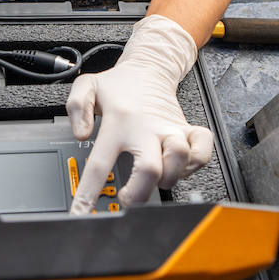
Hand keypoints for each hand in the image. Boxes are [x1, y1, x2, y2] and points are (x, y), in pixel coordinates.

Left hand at [66, 14, 213, 212]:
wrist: (150, 68)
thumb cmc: (119, 85)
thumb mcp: (87, 87)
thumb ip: (76, 107)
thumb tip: (81, 133)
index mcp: (118, 122)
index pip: (100, 163)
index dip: (89, 193)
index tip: (82, 212)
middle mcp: (146, 128)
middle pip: (149, 169)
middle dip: (138, 193)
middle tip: (128, 198)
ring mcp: (170, 130)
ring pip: (179, 160)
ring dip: (167, 178)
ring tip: (153, 179)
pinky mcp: (188, 131)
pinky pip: (202, 151)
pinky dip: (195, 165)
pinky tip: (179, 168)